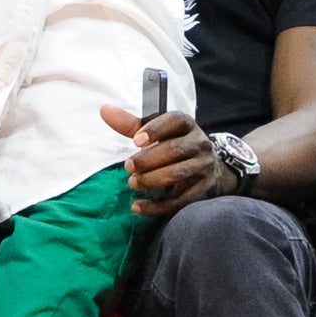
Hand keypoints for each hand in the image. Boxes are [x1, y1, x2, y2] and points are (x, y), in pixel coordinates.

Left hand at [100, 104, 232, 216]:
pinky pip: (179, 200)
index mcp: (186, 124)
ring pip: (178, 174)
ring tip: (133, 183)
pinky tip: (137, 206)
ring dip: (151, 180)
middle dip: (148, 160)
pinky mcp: (203, 190)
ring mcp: (203, 167)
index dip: (155, 130)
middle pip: (174, 150)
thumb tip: (105, 110)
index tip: (135, 141)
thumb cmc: (174, 145)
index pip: (174, 121)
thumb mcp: (156, 132)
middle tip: (128, 167)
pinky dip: (157, 206)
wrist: (210, 169)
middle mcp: (199, 143)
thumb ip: (131, 124)